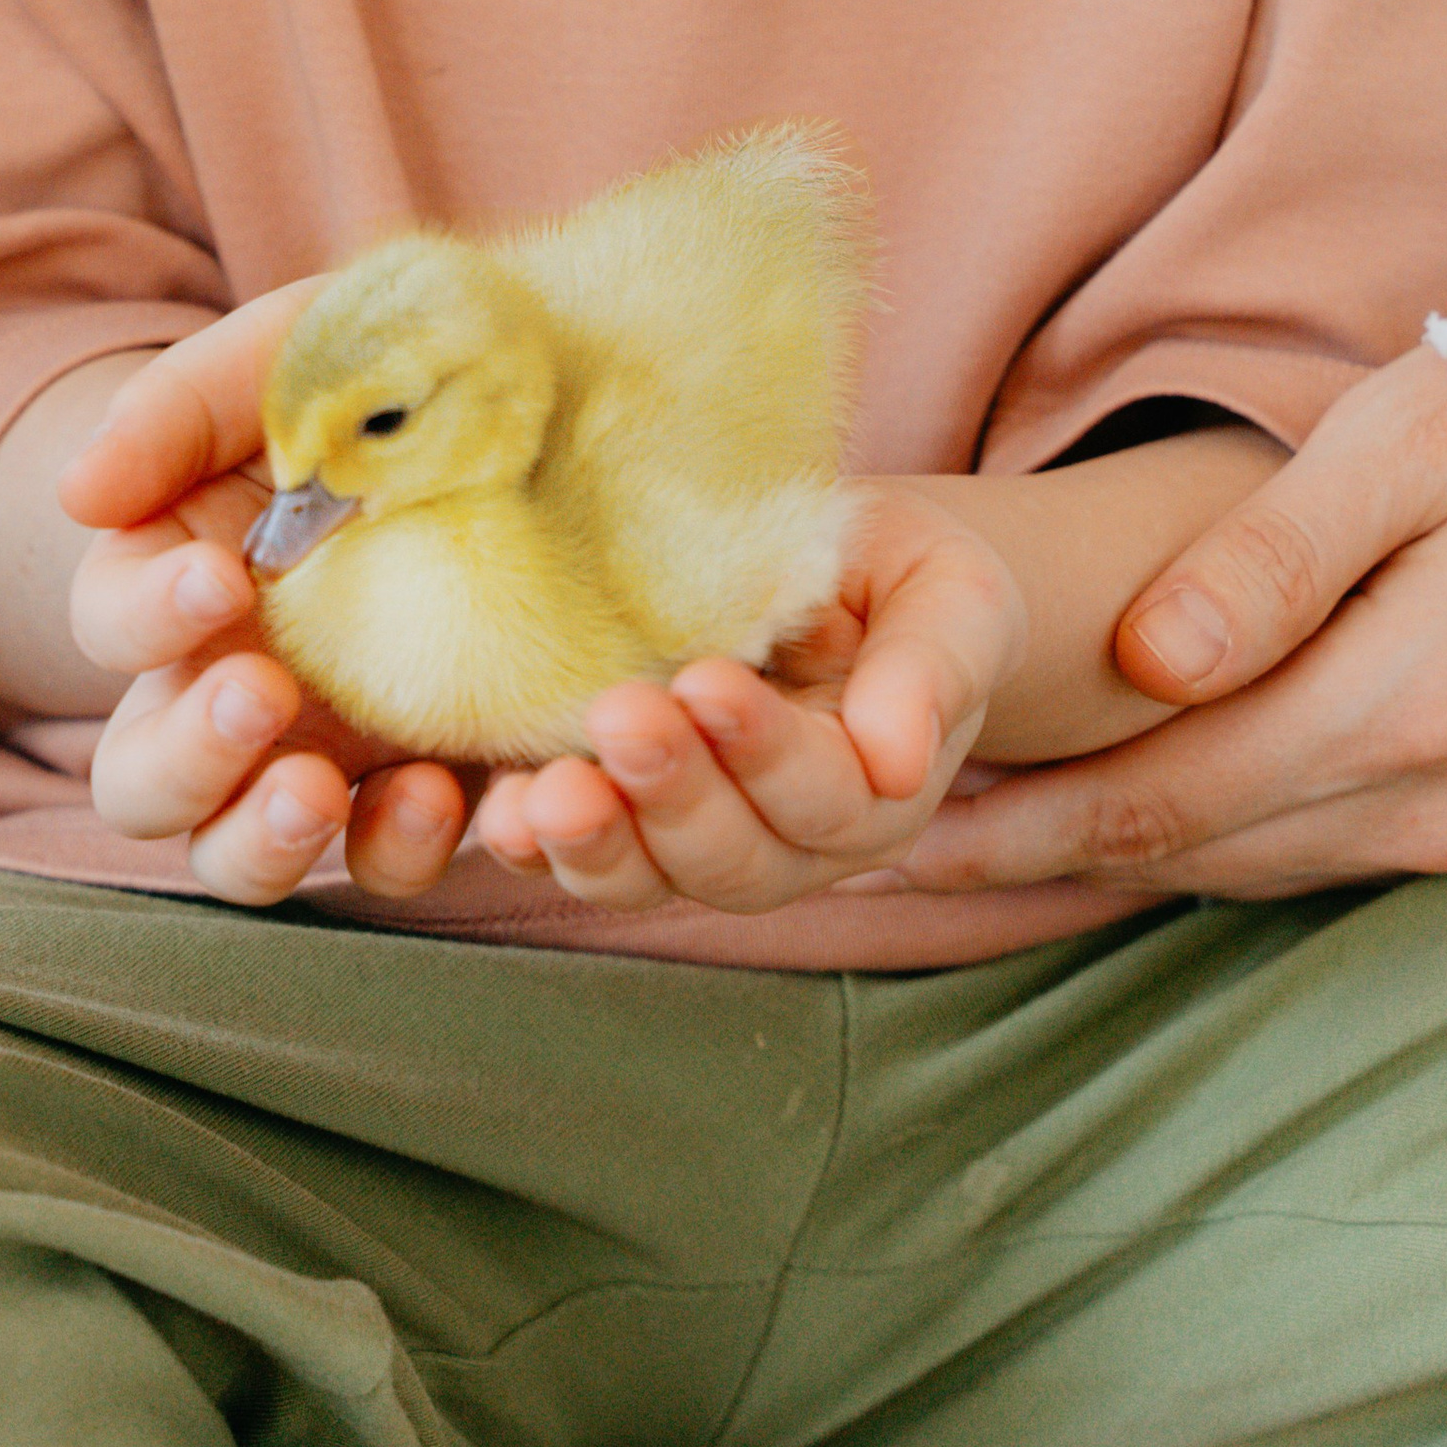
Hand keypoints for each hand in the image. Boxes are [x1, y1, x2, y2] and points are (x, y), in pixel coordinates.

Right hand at [60, 288, 473, 907]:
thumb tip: (78, 495)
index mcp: (175, 576)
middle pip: (141, 780)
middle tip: (264, 692)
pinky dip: (396, 848)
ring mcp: (317, 745)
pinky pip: (382, 857)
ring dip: (262, 842)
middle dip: (189, 754)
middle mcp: (224, 679)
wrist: (540, 390)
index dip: (148, 615)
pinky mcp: (417, 779)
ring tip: (320, 788)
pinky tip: (441, 793)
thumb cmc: (383, 360)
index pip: (111, 623)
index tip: (223, 577)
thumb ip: (175, 409)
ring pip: (234, 854)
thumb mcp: (283, 353)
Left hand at [470, 485, 1024, 913]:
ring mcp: (699, 841)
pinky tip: (499, 810)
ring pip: (651, 880)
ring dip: (596, 844)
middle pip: (735, 860)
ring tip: (544, 795)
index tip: (707, 684)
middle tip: (618, 716)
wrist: (827, 566)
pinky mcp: (620, 817)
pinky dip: (533, 845)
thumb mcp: (947, 595)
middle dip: (672, 797)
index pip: (828, 798)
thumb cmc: (896, 574)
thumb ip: (933, 669)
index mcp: (878, 789)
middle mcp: (791, 841)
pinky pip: (578, 855)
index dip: (766, 753)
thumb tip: (899, 759)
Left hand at [897, 275, 1446, 900]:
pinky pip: (1294, 843)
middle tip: (864, 846)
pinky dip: (1184, 835)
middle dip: (1025, 858)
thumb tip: (1147, 660)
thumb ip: (1277, 558)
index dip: (1019, 829)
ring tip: (944, 834)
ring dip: (1095, 857)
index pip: (1166, 800)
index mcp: (1402, 701)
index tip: (885, 827)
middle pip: (1187, 849)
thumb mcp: (1409, 442)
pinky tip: (1095, 808)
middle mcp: (1430, 789)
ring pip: (1238, 861)